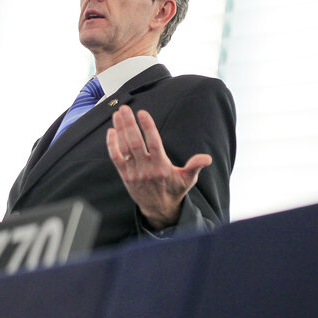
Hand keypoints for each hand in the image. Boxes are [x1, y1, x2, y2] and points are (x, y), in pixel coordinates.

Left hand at [106, 105, 211, 229]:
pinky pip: (115, 158)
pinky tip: (111, 131)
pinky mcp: (125, 175)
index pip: (154, 143)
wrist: (159, 209)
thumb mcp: (188, 179)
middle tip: (125, 109)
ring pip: (124, 148)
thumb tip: (207, 158)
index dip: (147, 127)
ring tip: (117, 114)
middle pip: (135, 142)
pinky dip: (112, 145)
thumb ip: (195, 166)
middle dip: (129, 124)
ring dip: (120, 130)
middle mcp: (146, 168)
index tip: (142, 113)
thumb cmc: (174, 190)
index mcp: (162, 166)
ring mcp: (134, 172)